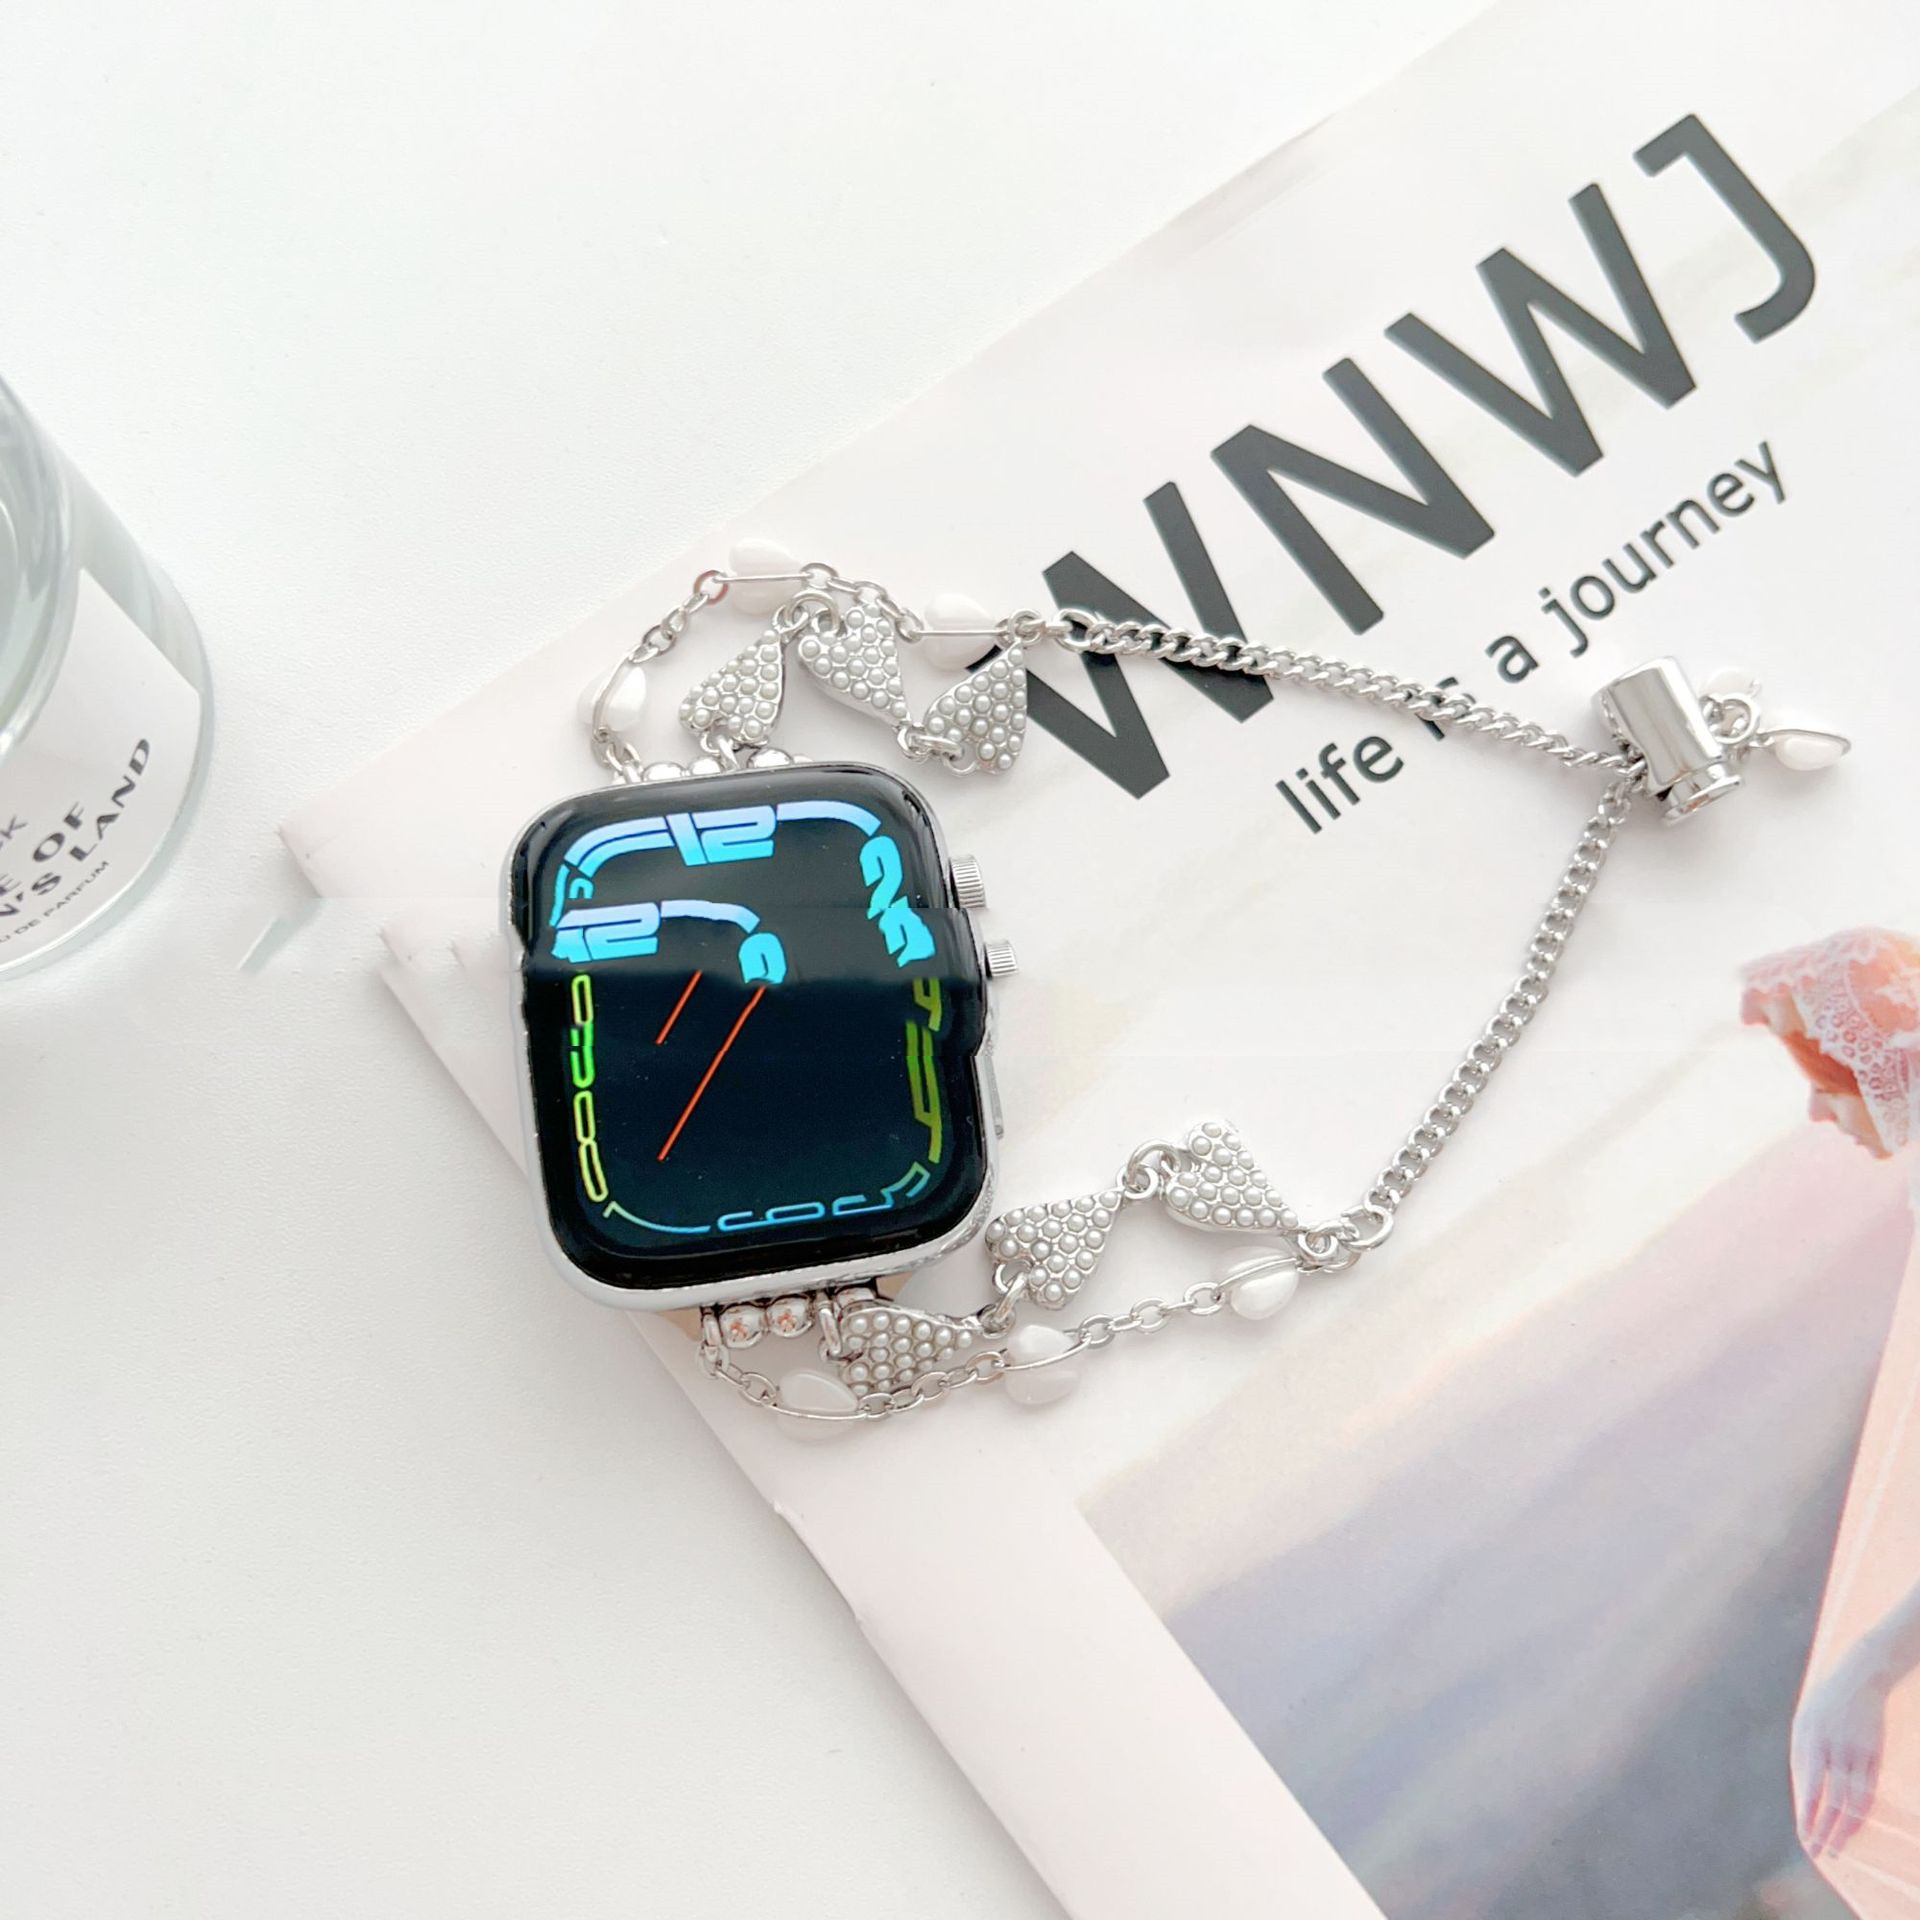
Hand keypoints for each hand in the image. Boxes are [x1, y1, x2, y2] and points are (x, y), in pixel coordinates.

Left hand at [1794, 1647, 1890, 1858]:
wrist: (1860, 1678)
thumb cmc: (1825, 1704)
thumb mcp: (1805, 1723)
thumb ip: (1804, 1756)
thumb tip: (1805, 1794)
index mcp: (1811, 1740)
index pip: (1810, 1788)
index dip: (1808, 1816)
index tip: (1804, 1837)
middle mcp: (1834, 1749)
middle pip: (1832, 1800)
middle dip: (1824, 1829)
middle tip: (1819, 1853)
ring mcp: (1857, 1754)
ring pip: (1854, 1801)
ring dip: (1844, 1828)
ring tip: (1837, 1848)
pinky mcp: (1875, 1756)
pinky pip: (1868, 1791)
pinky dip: (1860, 1812)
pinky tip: (1853, 1827)